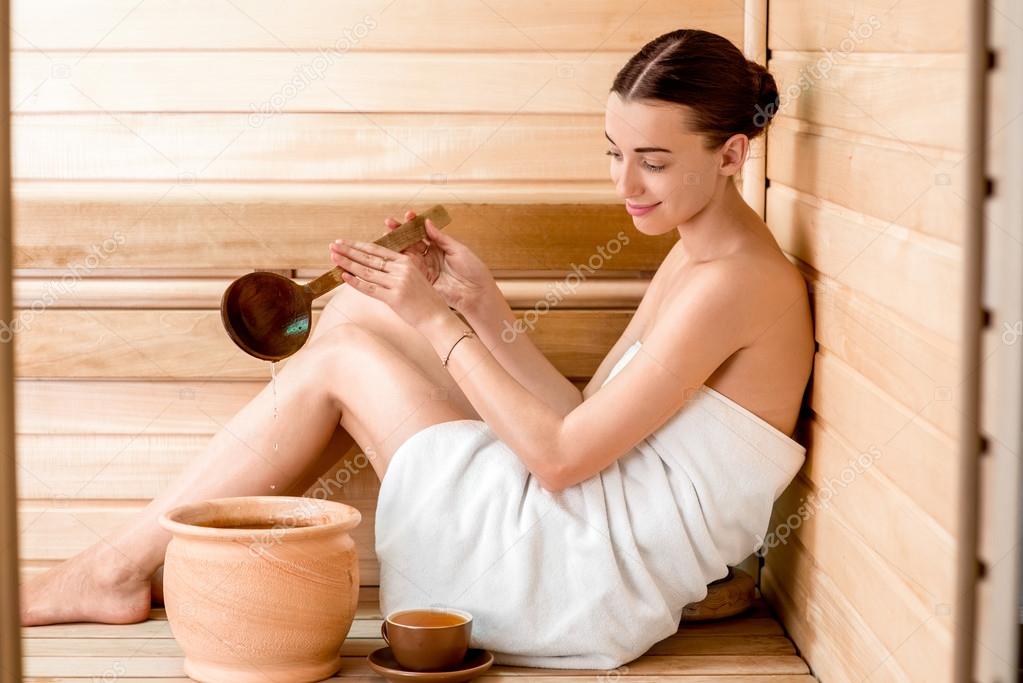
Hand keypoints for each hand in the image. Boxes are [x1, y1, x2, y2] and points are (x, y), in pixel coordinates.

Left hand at [329, 237, 449, 329]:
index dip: (358, 245)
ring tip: (333, 257)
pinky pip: (370, 288)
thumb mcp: (413, 278)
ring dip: (348, 263)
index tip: (344, 242)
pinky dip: (355, 282)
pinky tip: (343, 276)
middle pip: (369, 258)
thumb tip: (372, 267)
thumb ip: (395, 271)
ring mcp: (398, 283)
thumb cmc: (424, 300)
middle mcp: (402, 269)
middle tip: (333, 245)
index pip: (377, 250)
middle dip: (349, 251)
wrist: (437, 317)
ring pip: (367, 271)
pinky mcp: (394, 298)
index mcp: (406, 261)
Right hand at [383, 209, 495, 314]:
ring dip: (396, 244)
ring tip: (386, 235)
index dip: (414, 223)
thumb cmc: (474, 270)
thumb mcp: (458, 249)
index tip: (408, 215)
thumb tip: (427, 222)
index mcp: (440, 246)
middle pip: (412, 241)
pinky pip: (408, 270)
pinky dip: (398, 262)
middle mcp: (430, 256)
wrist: (476, 294)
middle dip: (400, 232)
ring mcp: (425, 268)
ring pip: (407, 254)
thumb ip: (440, 237)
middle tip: (389, 223)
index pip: (423, 232)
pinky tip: (389, 253)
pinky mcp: (422, 280)